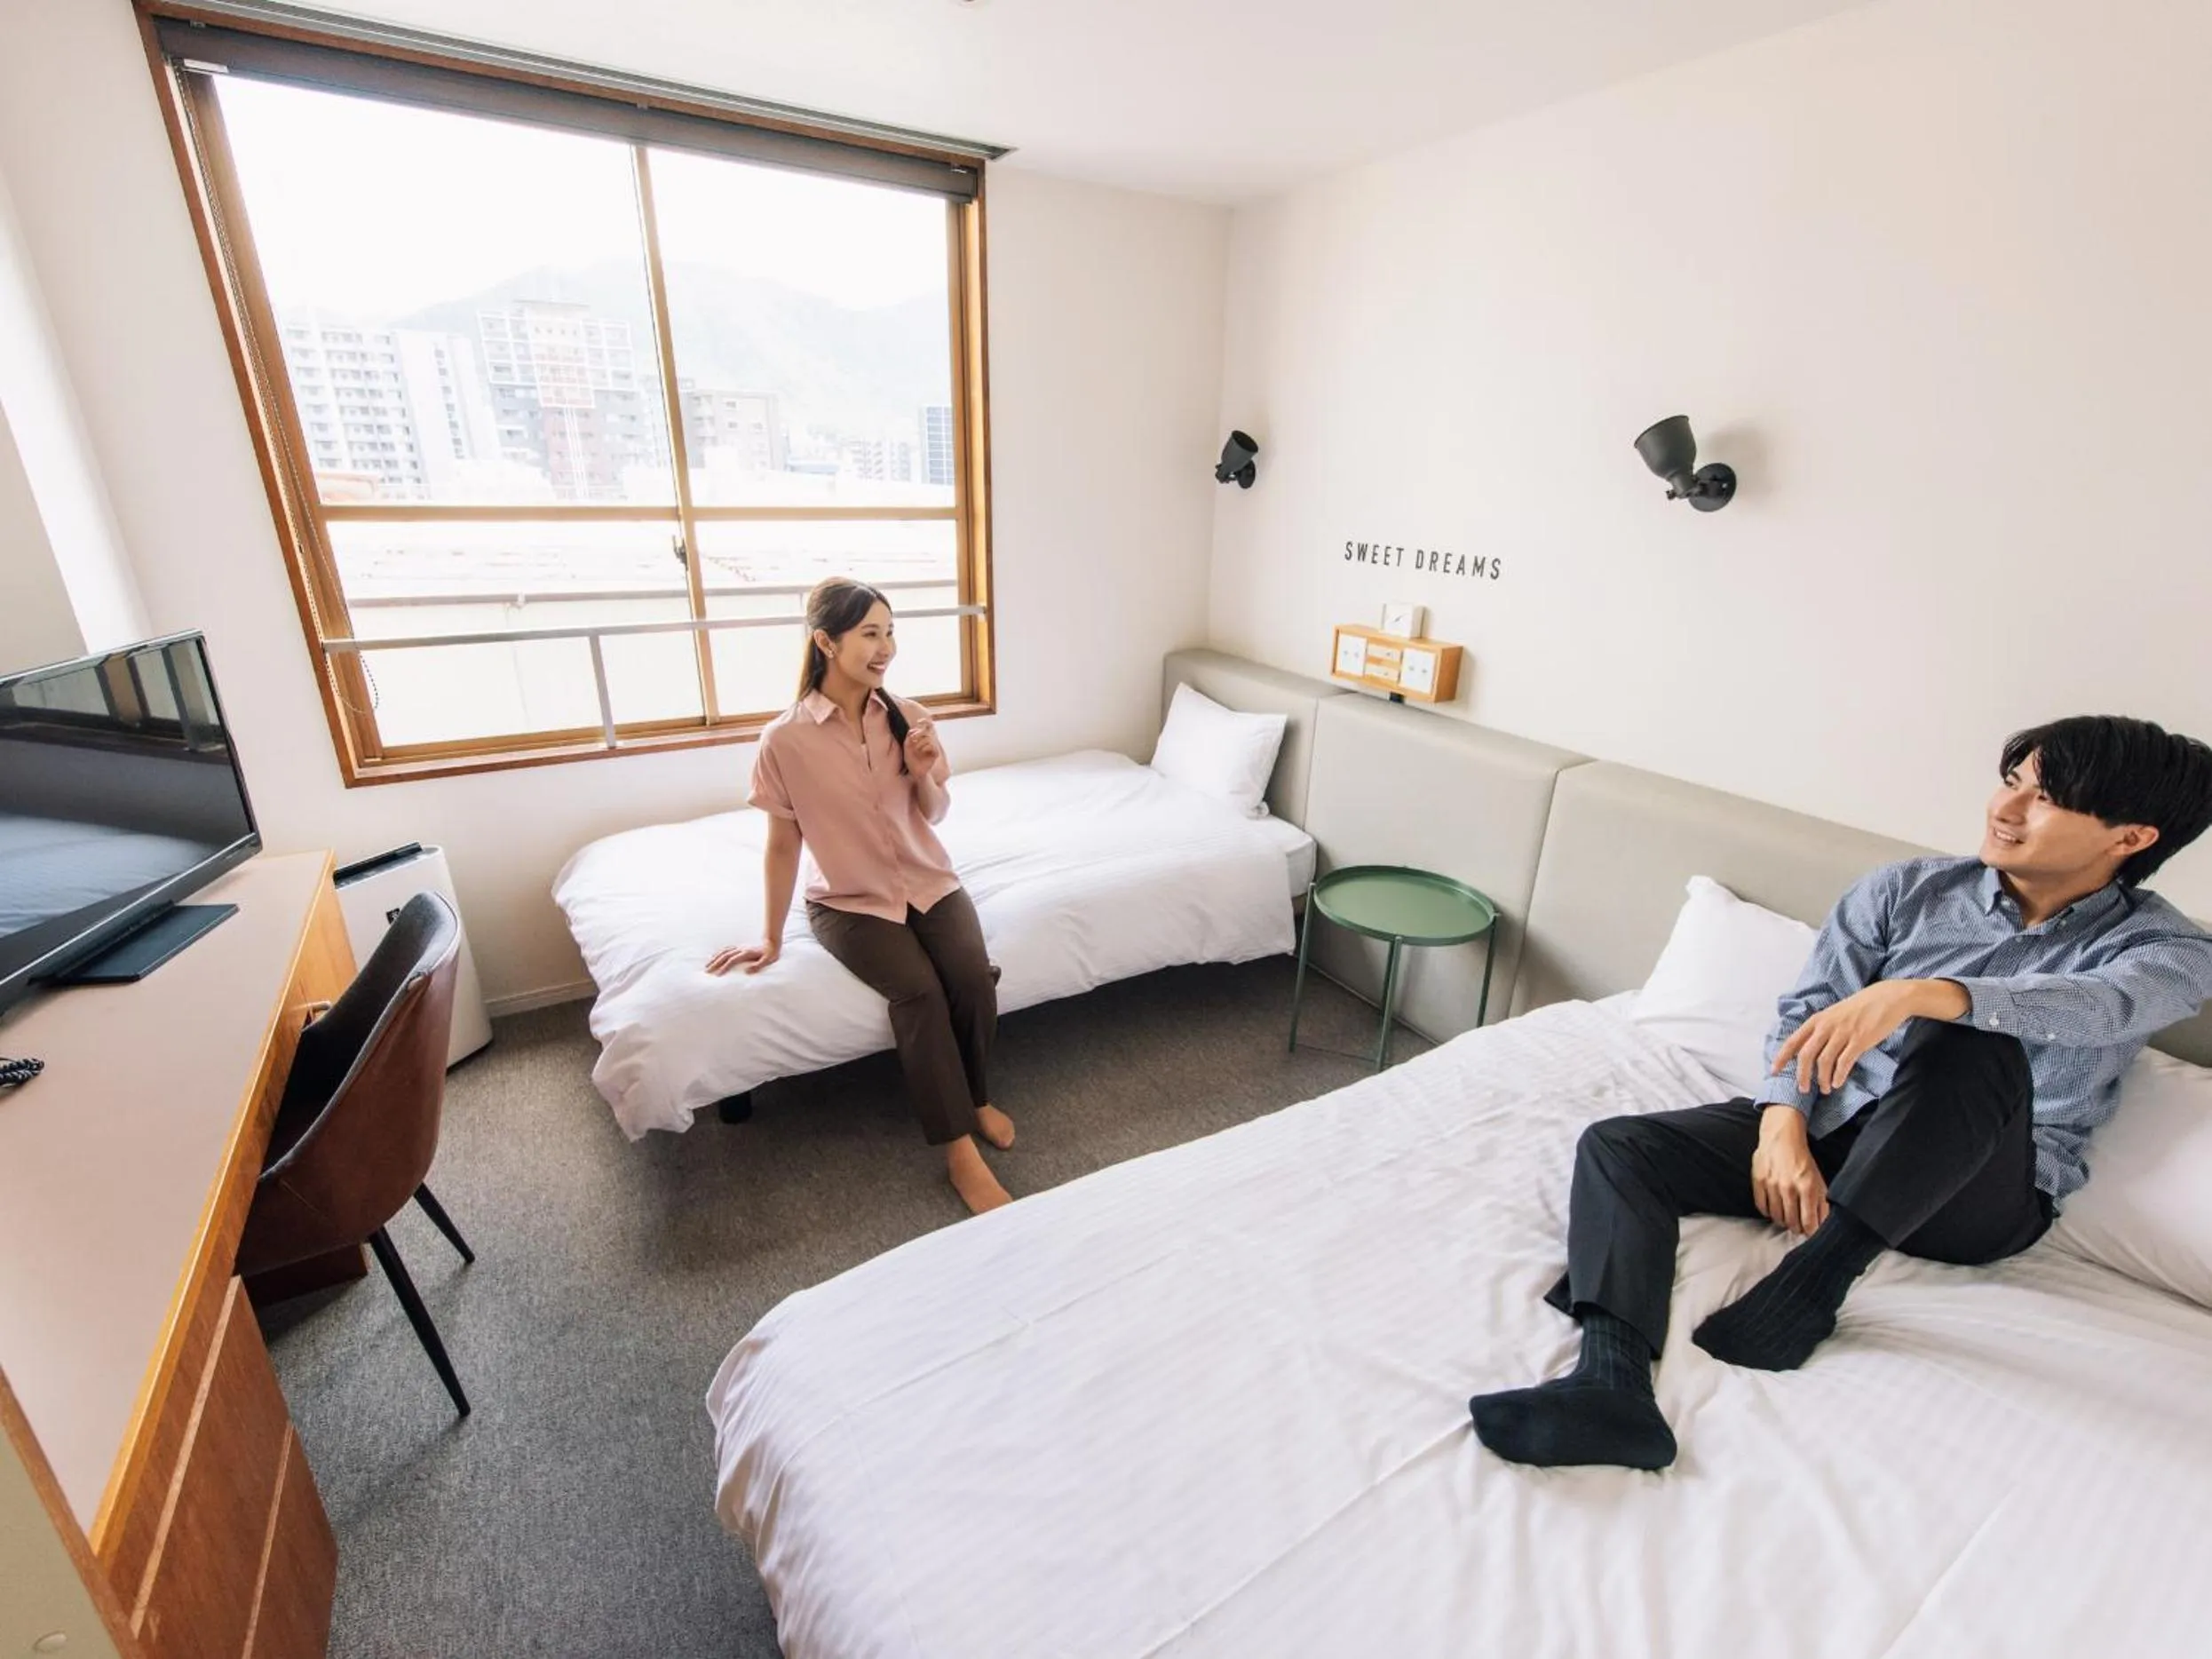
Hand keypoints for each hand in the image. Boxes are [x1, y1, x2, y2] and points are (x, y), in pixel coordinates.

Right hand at [707, 938, 780, 975]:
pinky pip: (726, 949)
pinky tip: (713, 957)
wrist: (772, 943)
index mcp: (746, 953)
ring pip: (723, 952)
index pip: (732, 960)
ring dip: (714, 958)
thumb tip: (746, 972)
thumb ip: (758, 966)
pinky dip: (718, 953)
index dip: (725, 967)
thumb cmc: (771, 954)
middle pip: (725, 956)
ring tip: (706, 966)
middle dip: (715, 963)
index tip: (718, 975)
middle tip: (707, 972)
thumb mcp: (768, 961)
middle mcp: (741, 950)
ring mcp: (739, 948)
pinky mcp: (739, 948)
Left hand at [903, 719, 942, 772]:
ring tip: (916, 749)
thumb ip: (910, 736)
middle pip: (927, 731)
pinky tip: (922, 752)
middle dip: (919, 733)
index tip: (919, 721)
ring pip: (928, 738)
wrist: (916, 771)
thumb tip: (914, 728)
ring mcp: (933, 747)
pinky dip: (925, 748)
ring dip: (920, 743)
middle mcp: (929, 741)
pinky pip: (932, 746)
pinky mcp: (936, 753)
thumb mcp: (907, 746)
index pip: (927, 726)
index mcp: (923, 738)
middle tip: (912, 739)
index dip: (925, 722)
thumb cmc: (911, 759)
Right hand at [1752, 1107, 1828, 1234]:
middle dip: (1796, 1228)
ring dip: (1782, 1221)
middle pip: (1792, 1222)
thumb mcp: (1818, 1181)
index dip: (1810, 1232)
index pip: (1809, 1222)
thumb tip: (1823, 1224)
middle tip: (1798, 1226)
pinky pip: (1761, 1206)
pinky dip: (1767, 1212)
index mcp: (1808, 1187)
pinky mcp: (1758, 1180)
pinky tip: (1773, 1210)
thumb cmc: (1802, 1161)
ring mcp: (1772, 1184)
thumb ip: (1822, 1203)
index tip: (1810, 1233)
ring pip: (1776, 1217)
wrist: (1782, 1138)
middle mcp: (1789, 1187)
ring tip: (1786, 1219)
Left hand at [1773, 978, 1966, 1095]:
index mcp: (1817, 1019)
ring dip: (1822, 1079)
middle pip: (1806, 1055)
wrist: (1888, 998)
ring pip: (1824, 1061)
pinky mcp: (1860, 1040)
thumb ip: (1822, 1029)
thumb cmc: (1860, 1007)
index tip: (1774, 1071)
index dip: (1782, 1057)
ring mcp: (1843, 1033)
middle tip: (1803, 1089)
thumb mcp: (1835, 1014)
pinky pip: (1844, 1062)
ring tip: (1825, 1089)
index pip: (1793, 1041)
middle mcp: (1826, 1026)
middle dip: (1801, 1075)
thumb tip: (1811, 1050)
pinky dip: (1839, 1075)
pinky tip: (1838, 1083)